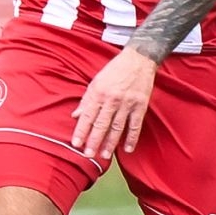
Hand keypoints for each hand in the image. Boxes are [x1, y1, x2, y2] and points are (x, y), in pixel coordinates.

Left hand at [73, 46, 158, 160]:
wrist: (138, 60)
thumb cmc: (115, 70)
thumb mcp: (96, 82)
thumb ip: (86, 100)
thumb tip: (75, 115)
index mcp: (99, 93)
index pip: (87, 116)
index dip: (81, 131)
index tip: (76, 144)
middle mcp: (112, 99)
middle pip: (101, 124)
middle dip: (94, 140)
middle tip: (88, 155)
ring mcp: (127, 103)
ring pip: (117, 127)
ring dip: (110, 143)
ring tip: (104, 155)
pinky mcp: (140, 105)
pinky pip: (135, 125)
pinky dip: (132, 138)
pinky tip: (127, 149)